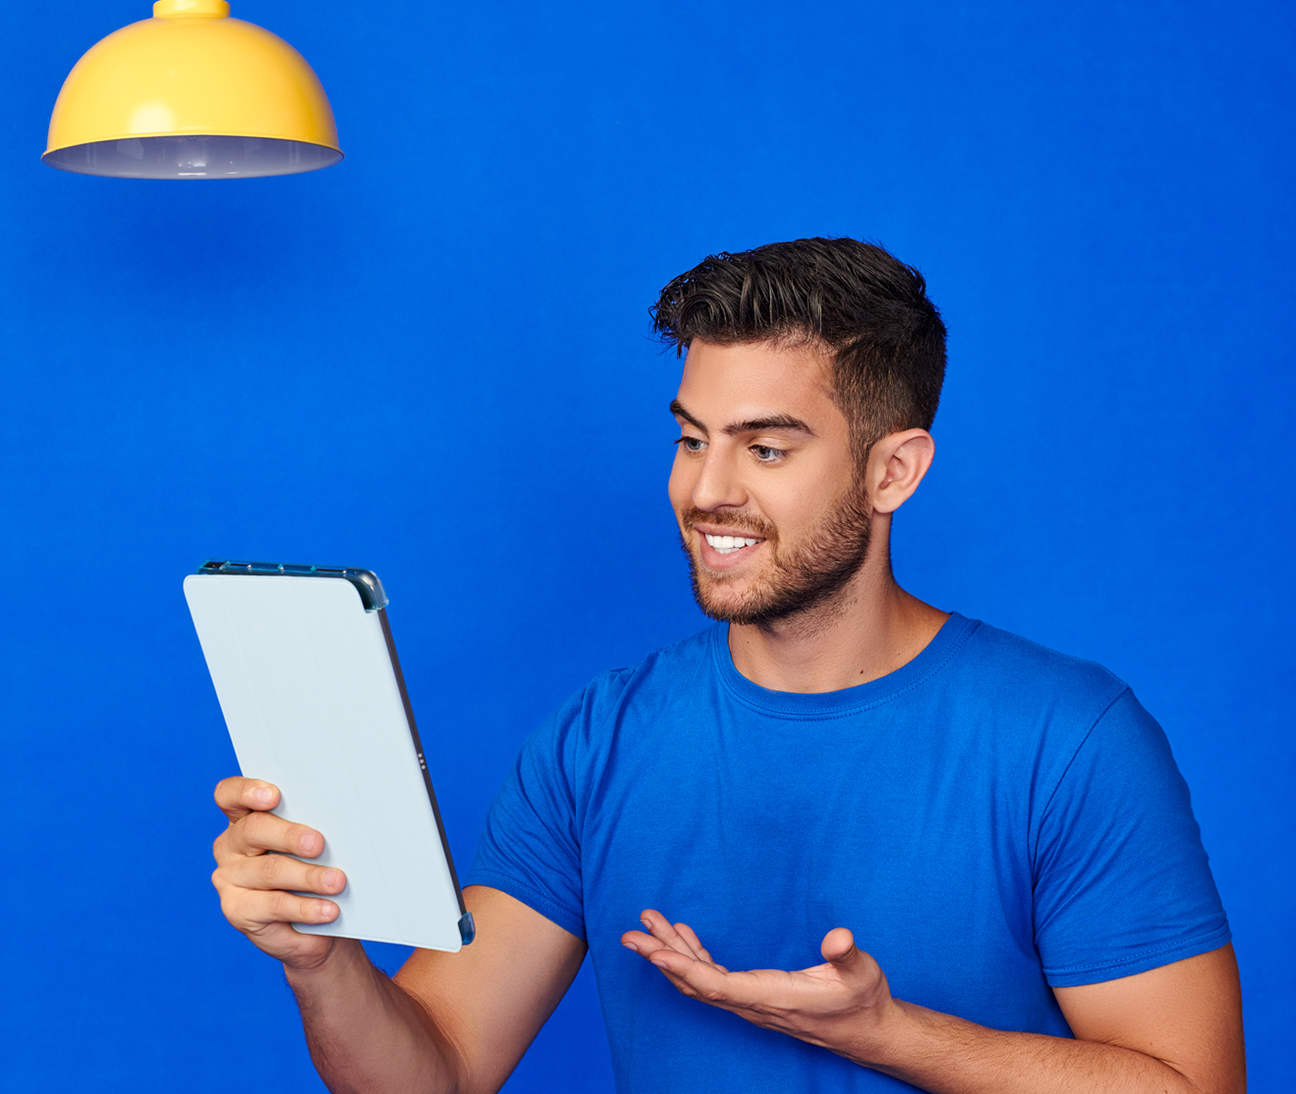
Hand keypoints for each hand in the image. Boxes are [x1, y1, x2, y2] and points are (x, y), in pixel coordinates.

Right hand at [211, 776, 348, 970]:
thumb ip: (312, 825)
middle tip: (319, 844)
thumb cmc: (313, 865)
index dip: (247, 791)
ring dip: (308, 876)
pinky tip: (327, 910)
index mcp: (244, 817)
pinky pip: (274, 906)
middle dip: (290, 835)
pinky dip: (305, 908)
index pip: (230, 795)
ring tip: (336, 882)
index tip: (273, 795)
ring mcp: (230, 879)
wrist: (313, 919)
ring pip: (269, 871)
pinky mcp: (237, 910)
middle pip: (254, 829)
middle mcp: (231, 845)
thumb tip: (341, 820)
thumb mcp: (311, 842)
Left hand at [621, 909, 898, 1058]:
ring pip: (700, 980)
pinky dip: (692, 956)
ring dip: (671, 953)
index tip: (655, 953)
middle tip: (631, 934)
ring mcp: (750, 1003)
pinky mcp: (753, 997)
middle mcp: (754, 1004)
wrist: (867, 1031)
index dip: (684, 969)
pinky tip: (682, 936)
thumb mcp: (862, 973)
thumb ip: (846, 955)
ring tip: (647, 925)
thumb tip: (838, 937)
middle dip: (662, 956)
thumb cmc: (862, 1000)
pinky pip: (712, 979)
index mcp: (773, 997)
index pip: (717, 986)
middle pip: (696, 982)